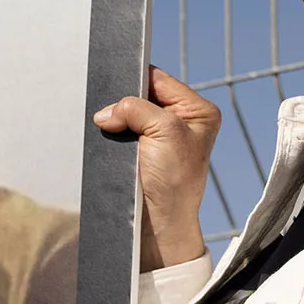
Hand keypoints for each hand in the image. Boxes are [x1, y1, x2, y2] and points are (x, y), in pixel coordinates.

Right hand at [93, 66, 220, 270]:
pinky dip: (112, 135)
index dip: (136, 79)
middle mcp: (181, 120)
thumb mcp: (164, 132)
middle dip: (123, 102)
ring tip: (107, 127)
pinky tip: (106, 138)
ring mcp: (159, 137)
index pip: (159, 79)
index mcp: (197, 110)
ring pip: (128, 114)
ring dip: (116, 121)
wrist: (159, 224)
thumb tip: (106, 112)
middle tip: (108, 110)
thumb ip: (136, 109)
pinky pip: (122, 133)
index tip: (113, 84)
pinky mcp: (141, 153)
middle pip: (142, 95)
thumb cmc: (173, 182)